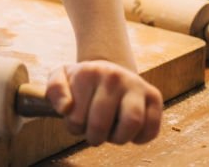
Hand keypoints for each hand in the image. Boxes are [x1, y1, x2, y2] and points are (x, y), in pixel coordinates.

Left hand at [45, 61, 162, 145]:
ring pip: (132, 122)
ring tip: (112, 133)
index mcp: (89, 72)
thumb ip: (54, 90)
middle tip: (94, 132)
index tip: (77, 119)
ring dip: (119, 138)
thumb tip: (66, 108)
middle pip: (102, 124)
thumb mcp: (60, 77)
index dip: (74, 128)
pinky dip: (140, 138)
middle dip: (94, 137)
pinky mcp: (154, 96)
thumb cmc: (81, 81)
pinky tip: (128, 131)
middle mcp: (114, 76)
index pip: (77, 119)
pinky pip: (152, 128)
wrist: (107, 71)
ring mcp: (136, 85)